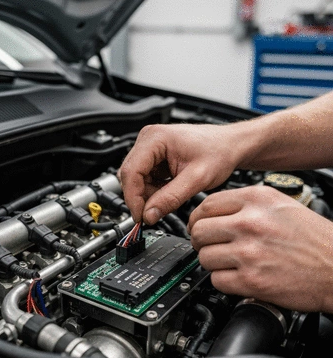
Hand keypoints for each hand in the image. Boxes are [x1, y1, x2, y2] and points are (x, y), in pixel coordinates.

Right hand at [118, 123, 241, 223]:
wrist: (230, 146)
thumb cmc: (219, 151)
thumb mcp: (196, 179)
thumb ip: (170, 199)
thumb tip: (148, 215)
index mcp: (155, 138)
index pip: (130, 172)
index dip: (133, 198)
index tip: (141, 216)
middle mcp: (148, 139)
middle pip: (130, 176)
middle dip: (141, 198)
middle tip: (155, 213)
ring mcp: (150, 148)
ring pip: (136, 180)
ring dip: (149, 195)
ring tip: (171, 197)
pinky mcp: (154, 157)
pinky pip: (144, 179)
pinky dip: (154, 191)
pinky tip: (170, 191)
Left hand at [187, 185, 332, 312]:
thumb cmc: (312, 237)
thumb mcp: (279, 204)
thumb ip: (243, 204)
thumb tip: (211, 211)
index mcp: (256, 199)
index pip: (206, 205)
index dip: (196, 218)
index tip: (197, 225)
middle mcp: (250, 223)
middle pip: (198, 231)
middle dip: (200, 240)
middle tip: (209, 245)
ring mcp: (249, 252)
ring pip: (203, 257)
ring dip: (212, 262)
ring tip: (228, 262)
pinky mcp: (252, 281)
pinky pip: (216, 280)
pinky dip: (223, 280)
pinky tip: (237, 275)